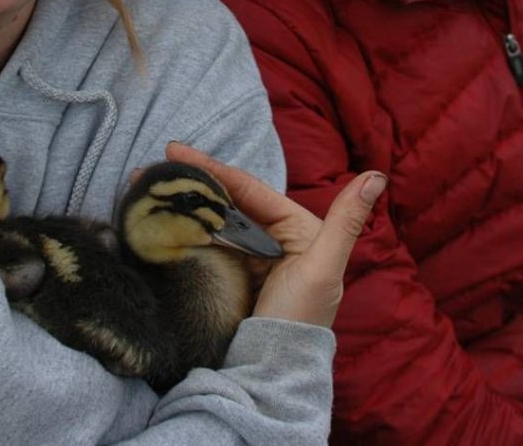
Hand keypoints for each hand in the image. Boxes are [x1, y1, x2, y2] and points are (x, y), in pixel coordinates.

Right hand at [165, 142, 384, 326]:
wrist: (272, 372)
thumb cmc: (299, 319)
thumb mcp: (322, 268)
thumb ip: (345, 221)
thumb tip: (375, 174)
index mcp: (298, 228)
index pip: (251, 190)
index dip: (215, 168)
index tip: (178, 150)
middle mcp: (275, 238)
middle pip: (228, 202)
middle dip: (192, 184)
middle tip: (153, 168)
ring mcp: (252, 257)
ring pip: (214, 220)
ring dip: (183, 205)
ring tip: (146, 189)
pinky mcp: (233, 274)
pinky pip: (207, 244)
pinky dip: (185, 230)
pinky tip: (160, 219)